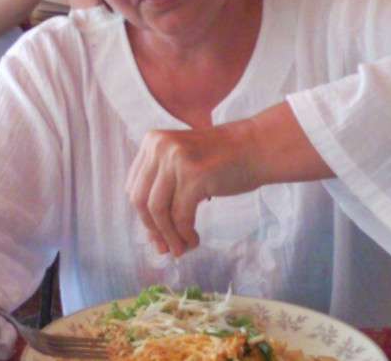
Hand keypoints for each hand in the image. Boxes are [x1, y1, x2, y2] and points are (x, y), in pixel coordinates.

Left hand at [124, 120, 259, 256]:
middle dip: (153, 229)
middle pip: (141, 199)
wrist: (257, 147)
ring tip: (180, 249)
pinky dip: (184, 234)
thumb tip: (152, 238)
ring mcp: (176, 159)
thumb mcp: (185, 167)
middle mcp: (159, 146)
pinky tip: (194, 241)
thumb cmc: (224, 160)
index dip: (143, 216)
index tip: (156, 235)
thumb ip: (165, 194)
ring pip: (158, 210)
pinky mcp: (194, 175)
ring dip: (169, 236)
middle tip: (167, 248)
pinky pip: (180, 215)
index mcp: (151, 141)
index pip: (134, 187)